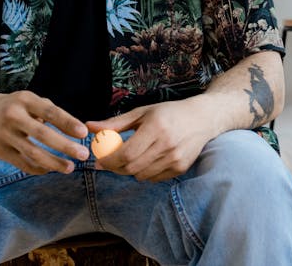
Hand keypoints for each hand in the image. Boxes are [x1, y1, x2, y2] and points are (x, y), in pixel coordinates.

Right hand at [0, 90, 88, 174]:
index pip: (50, 112)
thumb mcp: (28, 100)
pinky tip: (50, 169)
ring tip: (70, 167)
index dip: (68, 122)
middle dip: (65, 146)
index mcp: (25, 100)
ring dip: (54, 162)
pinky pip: (22, 163)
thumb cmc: (13, 106)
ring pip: (32, 153)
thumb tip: (74, 128)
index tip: (84, 133)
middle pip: (42, 134)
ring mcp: (4, 135)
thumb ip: (49, 111)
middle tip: (83, 154)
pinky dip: (38, 168)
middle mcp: (13, 116)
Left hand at [87, 97, 218, 182]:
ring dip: (129, 171)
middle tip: (108, 162)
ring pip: (142, 175)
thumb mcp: (142, 112)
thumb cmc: (168, 113)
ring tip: (129, 158)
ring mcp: (176, 158)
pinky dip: (145, 173)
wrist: (202, 118)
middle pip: (132, 167)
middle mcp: (167, 144)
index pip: (127, 153)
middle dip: (115, 168)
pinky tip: (147, 160)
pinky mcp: (181, 168)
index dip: (110, 160)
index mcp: (156, 127)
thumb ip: (115, 123)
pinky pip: (154, 178)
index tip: (99, 159)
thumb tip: (89, 127)